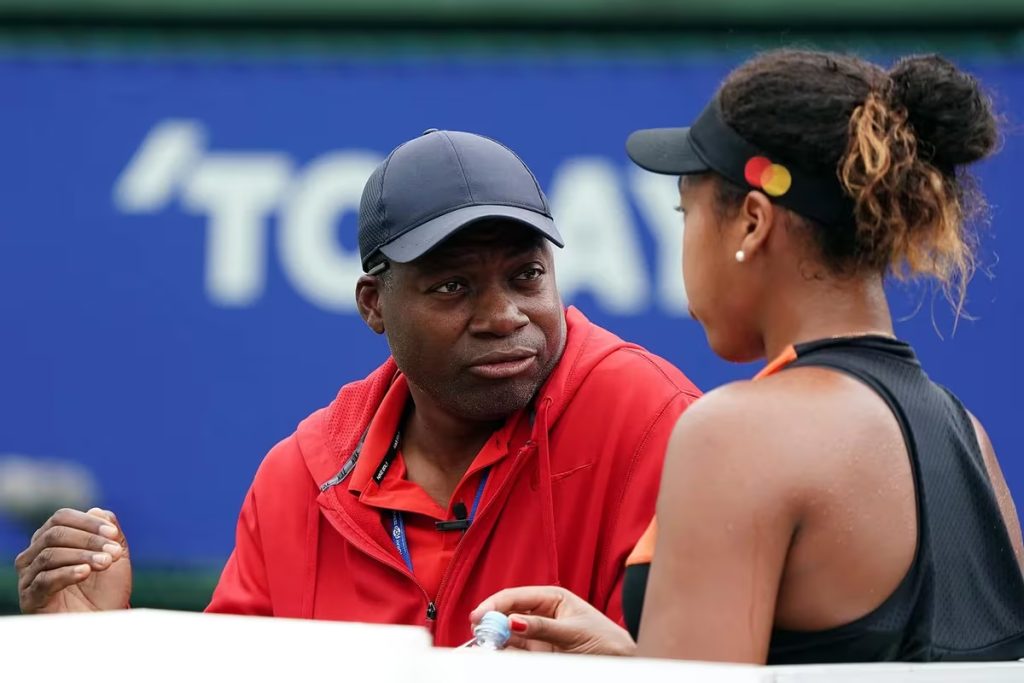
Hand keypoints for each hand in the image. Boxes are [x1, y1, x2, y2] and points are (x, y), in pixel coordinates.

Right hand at [15, 507, 131, 612]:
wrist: (103, 622)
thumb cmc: (106, 589)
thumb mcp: (116, 556)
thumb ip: (110, 533)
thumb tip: (98, 511)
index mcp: (52, 540)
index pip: (61, 518)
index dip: (88, 522)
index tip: (113, 534)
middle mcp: (35, 555)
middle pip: (54, 534)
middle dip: (89, 540)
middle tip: (114, 553)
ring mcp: (29, 577)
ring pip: (50, 555)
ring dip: (83, 556)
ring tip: (105, 563)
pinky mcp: (30, 598)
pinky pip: (44, 580)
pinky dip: (68, 573)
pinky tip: (86, 573)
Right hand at [471, 586, 635, 655]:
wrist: (621, 661)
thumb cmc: (606, 640)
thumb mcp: (574, 631)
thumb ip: (542, 627)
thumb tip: (513, 622)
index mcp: (552, 598)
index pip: (517, 596)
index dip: (495, 604)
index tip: (479, 615)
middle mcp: (542, 613)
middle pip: (508, 614)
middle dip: (491, 621)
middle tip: (477, 631)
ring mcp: (539, 633)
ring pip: (508, 633)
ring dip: (494, 638)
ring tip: (480, 644)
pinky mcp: (539, 652)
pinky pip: (516, 650)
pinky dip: (503, 652)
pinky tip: (493, 652)